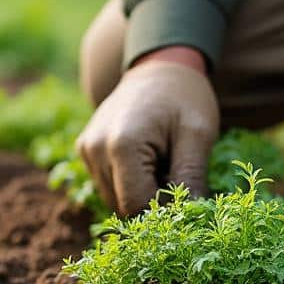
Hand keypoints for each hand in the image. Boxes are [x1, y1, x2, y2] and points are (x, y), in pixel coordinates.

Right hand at [76, 48, 219, 216]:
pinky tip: (150, 161)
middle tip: (179, 177)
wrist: (161, 65)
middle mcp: (94, 148)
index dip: (163, 212)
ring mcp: (86, 149)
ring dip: (142, 193)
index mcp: (121, 144)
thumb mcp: (198, 135)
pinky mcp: (86, 149)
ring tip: (164, 164)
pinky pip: (108, 184)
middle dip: (153, 204)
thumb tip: (193, 218)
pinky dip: (130, 183)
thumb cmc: (184, 97)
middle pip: (122, 205)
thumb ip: (191, 179)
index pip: (135, 205)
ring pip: (114, 199)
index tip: (187, 198)